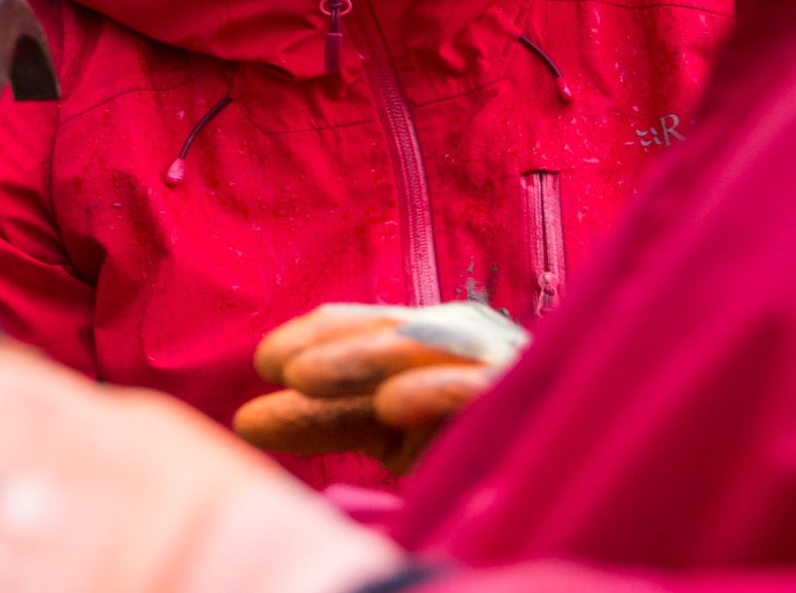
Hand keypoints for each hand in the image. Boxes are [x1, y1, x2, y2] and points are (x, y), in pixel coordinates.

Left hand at [232, 302, 528, 474]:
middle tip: (275, 363)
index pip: (368, 329)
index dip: (318, 336)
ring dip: (362, 359)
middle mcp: (460, 344)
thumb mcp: (385, 431)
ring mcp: (495, 366)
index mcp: (427, 344)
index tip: (266, 360)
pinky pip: (475, 390)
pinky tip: (391, 404)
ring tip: (302, 376)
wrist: (549, 466)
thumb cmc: (459, 446)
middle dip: (332, 346)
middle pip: (392, 333)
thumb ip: (330, 418)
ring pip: (423, 350)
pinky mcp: (523, 398)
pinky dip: (433, 391)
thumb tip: (246, 419)